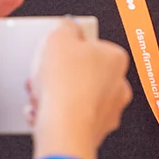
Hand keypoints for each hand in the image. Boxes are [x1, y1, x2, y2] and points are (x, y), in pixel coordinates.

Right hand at [30, 23, 131, 158]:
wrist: (64, 129)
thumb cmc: (66, 87)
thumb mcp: (58, 38)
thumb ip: (66, 27)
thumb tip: (68, 26)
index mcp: (115, 58)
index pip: (93, 46)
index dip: (69, 49)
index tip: (57, 52)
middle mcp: (119, 85)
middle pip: (84, 73)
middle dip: (60, 75)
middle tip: (44, 75)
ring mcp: (109, 111)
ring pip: (78, 97)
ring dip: (56, 96)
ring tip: (39, 96)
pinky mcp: (95, 132)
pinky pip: (72, 119)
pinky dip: (57, 116)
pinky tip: (42, 113)